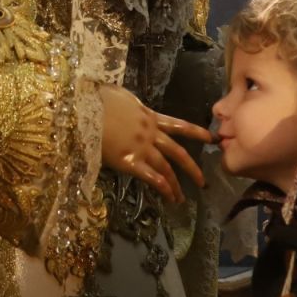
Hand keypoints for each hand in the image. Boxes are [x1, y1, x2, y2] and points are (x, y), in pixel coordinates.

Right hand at [98, 83, 207, 203]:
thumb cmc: (99, 99)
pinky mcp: (129, 161)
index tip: (211, 139)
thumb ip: (132, 105)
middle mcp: (151, 133)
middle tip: (203, 182)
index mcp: (149, 116)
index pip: (179, 125)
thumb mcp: (122, 97)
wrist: (85, 108)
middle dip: (192, 168)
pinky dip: (163, 187)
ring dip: (176, 185)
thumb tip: (133, 106)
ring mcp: (141, 148)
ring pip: (166, 168)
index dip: (196, 132)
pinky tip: (169, 198)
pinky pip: (151, 177)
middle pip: (178, 152)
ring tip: (182, 199)